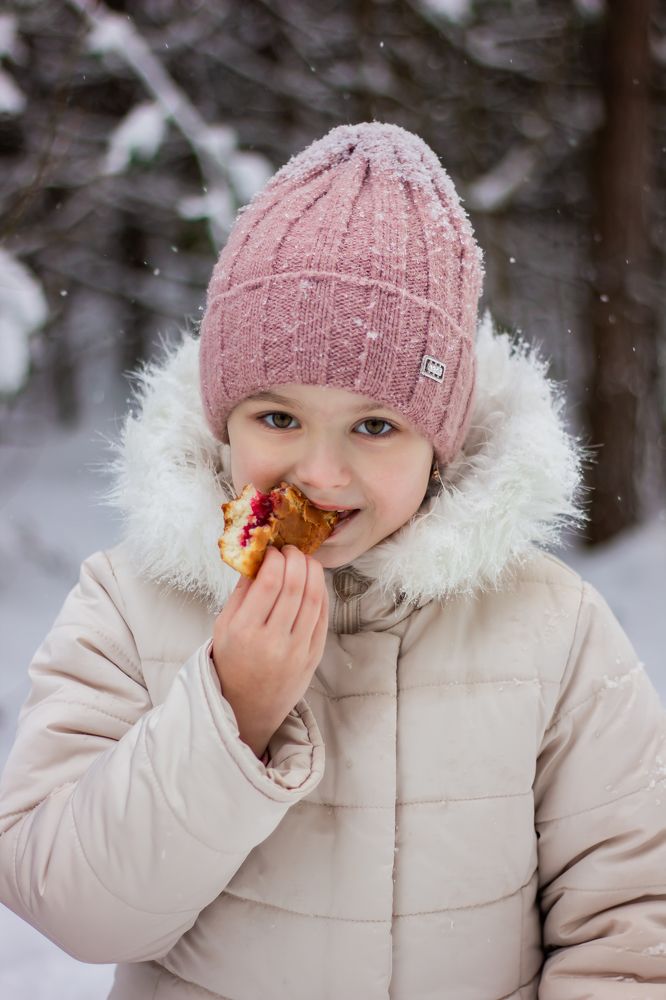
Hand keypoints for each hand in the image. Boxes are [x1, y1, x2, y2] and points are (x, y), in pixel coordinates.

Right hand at [212, 545, 328, 757]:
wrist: (248, 708)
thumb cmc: (231, 661)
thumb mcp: (223, 626)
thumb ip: (241, 591)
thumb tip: (259, 556)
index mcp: (244, 631)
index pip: (269, 583)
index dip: (276, 560)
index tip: (273, 551)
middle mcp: (273, 642)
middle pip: (295, 587)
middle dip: (296, 559)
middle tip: (292, 550)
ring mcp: (297, 651)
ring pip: (314, 599)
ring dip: (313, 572)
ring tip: (305, 560)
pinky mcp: (314, 657)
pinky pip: (323, 617)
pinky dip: (322, 593)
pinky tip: (314, 582)